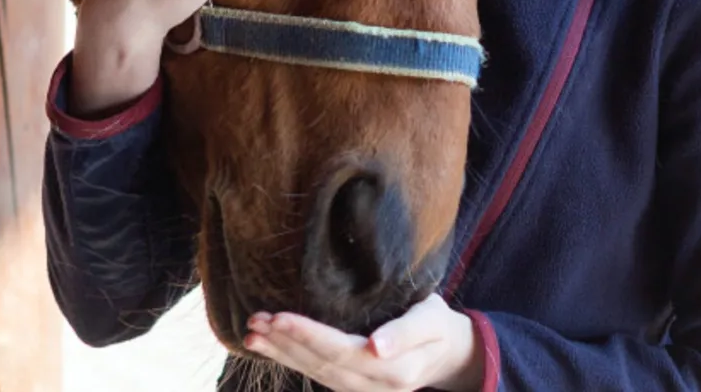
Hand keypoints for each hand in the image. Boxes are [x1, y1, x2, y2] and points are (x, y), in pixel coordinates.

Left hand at [244, 294, 483, 391]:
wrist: (448, 354)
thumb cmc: (439, 327)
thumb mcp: (433, 320)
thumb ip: (407, 332)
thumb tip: (377, 346)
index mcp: (394, 371)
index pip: (342, 351)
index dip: (309, 336)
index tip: (279, 317)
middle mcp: (374, 388)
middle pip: (322, 364)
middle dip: (286, 343)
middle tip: (255, 321)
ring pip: (315, 372)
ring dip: (281, 353)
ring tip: (252, 333)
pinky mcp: (352, 389)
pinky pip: (317, 374)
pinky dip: (291, 360)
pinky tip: (269, 346)